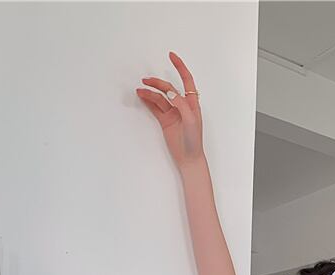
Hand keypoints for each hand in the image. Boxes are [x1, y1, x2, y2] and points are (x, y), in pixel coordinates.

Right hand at [135, 52, 203, 170]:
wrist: (188, 158)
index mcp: (192, 103)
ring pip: (160, 98)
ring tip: (140, 90)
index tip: (171, 55)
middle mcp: (182, 106)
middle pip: (169, 88)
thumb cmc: (194, 141)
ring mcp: (173, 113)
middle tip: (146, 81)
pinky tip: (142, 96)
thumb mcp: (190, 120)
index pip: (187, 80)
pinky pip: (155, 107)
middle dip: (158, 83)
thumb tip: (170, 92)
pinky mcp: (165, 120)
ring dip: (150, 93)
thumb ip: (181, 105)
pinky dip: (148, 101)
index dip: (180, 67)